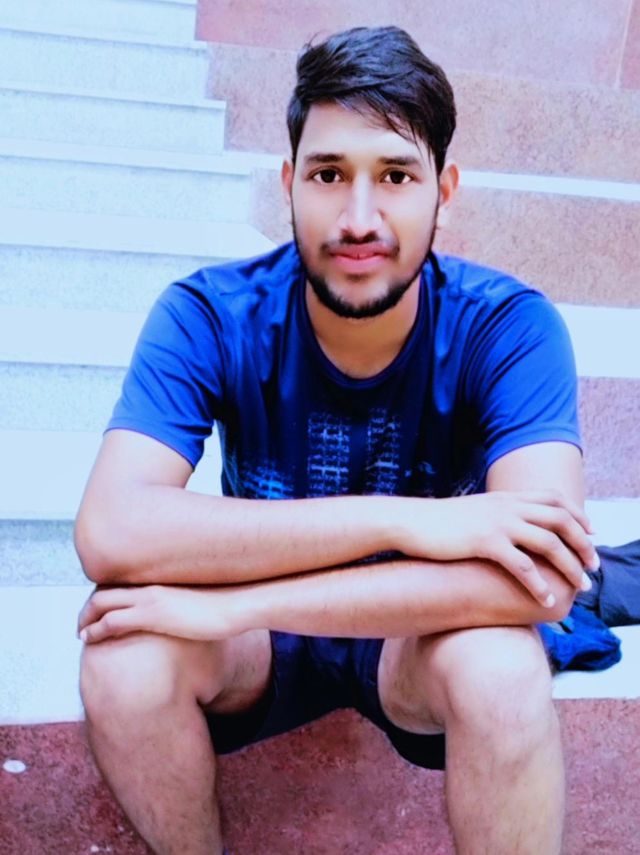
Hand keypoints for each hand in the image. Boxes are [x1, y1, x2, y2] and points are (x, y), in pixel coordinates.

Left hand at [77, 584, 244, 643]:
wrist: (237, 605)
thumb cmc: (227, 607)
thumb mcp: (202, 603)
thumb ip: (188, 605)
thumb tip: (190, 615)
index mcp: (162, 583)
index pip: (123, 585)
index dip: (106, 597)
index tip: (100, 611)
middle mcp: (151, 586)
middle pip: (106, 590)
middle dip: (89, 607)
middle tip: (83, 622)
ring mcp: (150, 599)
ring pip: (101, 603)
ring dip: (85, 619)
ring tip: (81, 633)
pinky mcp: (152, 615)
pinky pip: (112, 620)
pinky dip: (95, 629)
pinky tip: (88, 639)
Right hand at [397, 490, 598, 606]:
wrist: (410, 521)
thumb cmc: (439, 522)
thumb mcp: (474, 511)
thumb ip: (498, 513)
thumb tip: (513, 527)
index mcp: (506, 497)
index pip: (555, 499)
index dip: (578, 516)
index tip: (591, 534)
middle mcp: (507, 506)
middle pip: (560, 519)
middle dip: (583, 544)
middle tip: (593, 568)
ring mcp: (497, 523)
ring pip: (548, 542)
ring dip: (569, 566)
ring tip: (579, 587)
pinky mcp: (484, 542)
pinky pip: (521, 565)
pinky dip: (538, 584)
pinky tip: (544, 600)